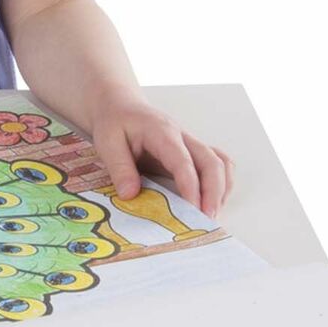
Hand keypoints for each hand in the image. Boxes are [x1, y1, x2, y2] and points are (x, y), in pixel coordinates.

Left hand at [89, 87, 234, 218]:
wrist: (121, 107)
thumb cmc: (114, 122)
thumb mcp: (107, 141)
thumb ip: (119, 167)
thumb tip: (130, 195)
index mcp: (162, 133)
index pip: (184, 161)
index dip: (191, 187)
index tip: (193, 209)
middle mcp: (183, 138)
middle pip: (212, 162)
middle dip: (214, 192)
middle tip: (207, 219)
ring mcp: (190, 145)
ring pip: (221, 163)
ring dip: (221, 189)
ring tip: (211, 214)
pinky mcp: (191, 153)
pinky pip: (217, 164)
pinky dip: (220, 183)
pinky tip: (210, 201)